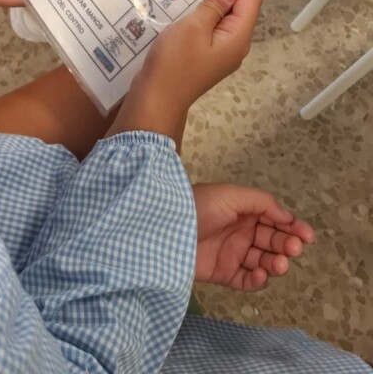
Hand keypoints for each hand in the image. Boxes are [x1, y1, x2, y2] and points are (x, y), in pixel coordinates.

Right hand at [110, 0, 260, 139]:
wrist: (156, 98)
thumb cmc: (175, 62)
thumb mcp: (194, 27)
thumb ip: (214, 7)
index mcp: (238, 38)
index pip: (251, 0)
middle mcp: (234, 45)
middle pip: (238, 9)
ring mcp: (218, 52)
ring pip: (221, 19)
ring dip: (210, 1)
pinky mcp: (202, 56)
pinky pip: (207, 30)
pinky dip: (200, 15)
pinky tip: (184, 3)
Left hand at [193, 183, 313, 290]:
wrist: (168, 230)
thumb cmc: (200, 206)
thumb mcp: (231, 195)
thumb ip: (262, 202)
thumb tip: (286, 216)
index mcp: (243, 211)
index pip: (275, 220)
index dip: (292, 227)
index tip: (307, 236)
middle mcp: (241, 232)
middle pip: (273, 242)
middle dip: (286, 245)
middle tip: (293, 248)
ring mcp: (233, 254)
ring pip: (263, 262)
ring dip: (275, 263)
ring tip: (278, 263)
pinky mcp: (224, 273)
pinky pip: (247, 280)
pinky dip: (257, 280)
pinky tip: (259, 274)